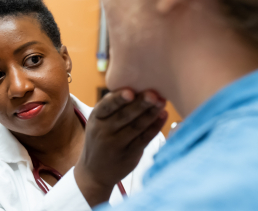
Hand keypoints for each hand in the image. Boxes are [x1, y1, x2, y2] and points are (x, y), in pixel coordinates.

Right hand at [74, 89, 167, 206]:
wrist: (95, 172)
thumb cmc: (100, 139)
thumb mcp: (97, 122)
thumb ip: (112, 107)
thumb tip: (137, 85)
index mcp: (96, 118)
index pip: (107, 106)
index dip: (118, 98)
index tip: (130, 91)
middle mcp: (104, 131)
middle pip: (125, 116)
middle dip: (140, 104)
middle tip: (154, 93)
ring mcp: (117, 145)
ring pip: (137, 127)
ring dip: (151, 113)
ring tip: (162, 102)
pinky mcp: (129, 155)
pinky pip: (144, 139)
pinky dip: (155, 126)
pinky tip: (163, 116)